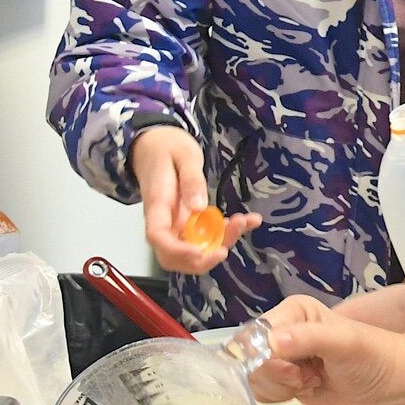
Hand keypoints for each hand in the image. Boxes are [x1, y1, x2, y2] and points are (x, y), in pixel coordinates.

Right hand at [131, 125, 259, 273]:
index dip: (178, 251)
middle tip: (226, 248)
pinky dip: (227, 233)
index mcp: (157, 205)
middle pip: (175, 256)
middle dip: (202, 259)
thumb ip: (191, 180)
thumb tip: (199, 207)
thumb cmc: (167, 148)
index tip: (201, 252)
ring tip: (244, 222)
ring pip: (195, 249)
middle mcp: (165, 221)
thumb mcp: (183, 156)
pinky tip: (248, 220)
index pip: (158, 237)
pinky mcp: (190, 222)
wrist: (157, 144)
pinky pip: (207, 236)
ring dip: (221, 243)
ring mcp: (177, 224)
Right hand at [254, 295, 404, 404]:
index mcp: (294, 311)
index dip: (267, 357)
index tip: (294, 370)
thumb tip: (272, 342)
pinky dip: (280, 397)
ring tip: (311, 380)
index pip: (256, 334)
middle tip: (305, 377)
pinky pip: (262, 392)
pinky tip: (307, 389)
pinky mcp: (284, 381)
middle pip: (249, 357)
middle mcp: (282, 330)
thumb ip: (309, 340)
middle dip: (275, 374)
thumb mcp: (344, 343)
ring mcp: (281, 358)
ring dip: (280, 386)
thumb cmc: (373, 357)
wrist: (389, 385)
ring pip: (254, 377)